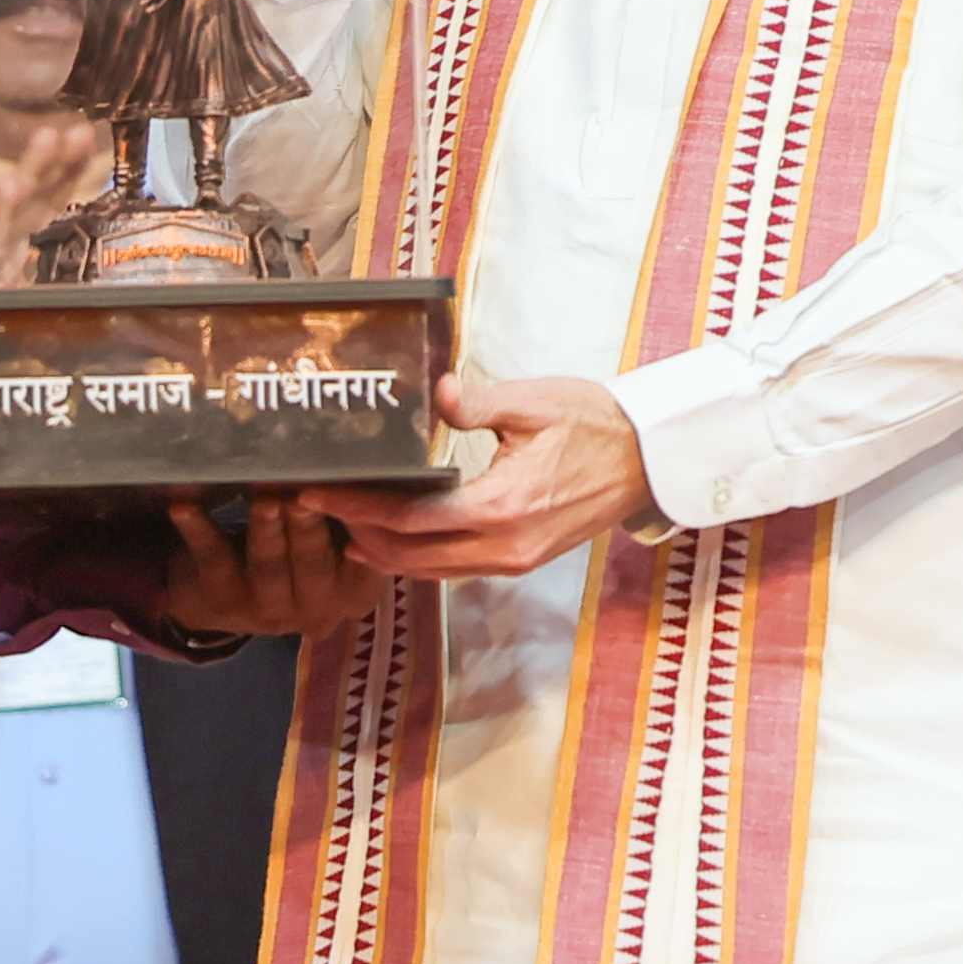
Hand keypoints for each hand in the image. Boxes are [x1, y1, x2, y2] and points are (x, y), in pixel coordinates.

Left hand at [153, 489, 377, 639]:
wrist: (226, 602)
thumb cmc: (295, 557)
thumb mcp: (334, 545)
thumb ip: (351, 518)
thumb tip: (363, 459)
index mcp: (352, 592)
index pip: (366, 565)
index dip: (362, 532)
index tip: (357, 499)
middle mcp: (315, 607)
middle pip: (313, 565)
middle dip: (309, 528)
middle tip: (306, 494)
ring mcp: (266, 609)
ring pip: (267, 565)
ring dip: (266, 529)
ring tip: (265, 497)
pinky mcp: (222, 597)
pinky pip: (212, 558)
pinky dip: (198, 529)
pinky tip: (184, 505)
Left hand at [316, 370, 652, 581]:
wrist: (646, 460)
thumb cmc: (595, 425)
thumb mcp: (536, 402)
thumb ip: (478, 403)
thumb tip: (434, 393)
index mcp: (502, 506)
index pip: (410, 519)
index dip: (357, 508)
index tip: (320, 493)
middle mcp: (504, 545)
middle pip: (410, 556)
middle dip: (358, 534)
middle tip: (316, 509)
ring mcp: (513, 560)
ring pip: (429, 570)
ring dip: (383, 553)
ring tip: (342, 526)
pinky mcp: (520, 560)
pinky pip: (454, 569)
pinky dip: (416, 559)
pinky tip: (393, 543)